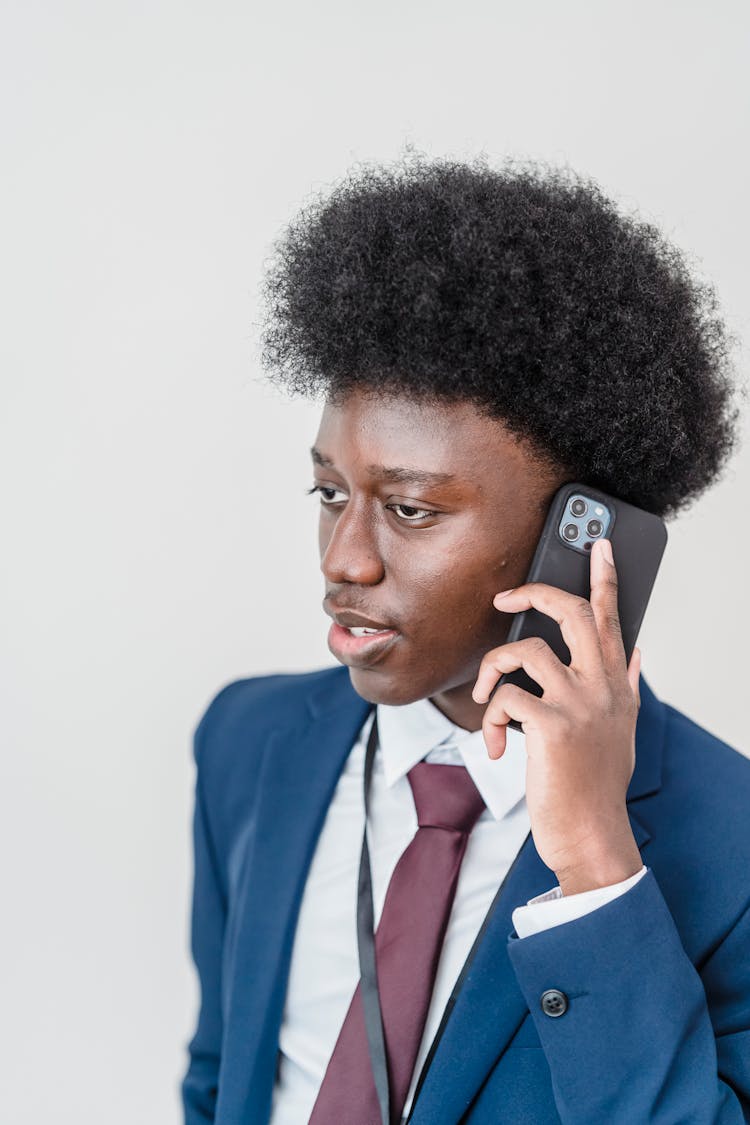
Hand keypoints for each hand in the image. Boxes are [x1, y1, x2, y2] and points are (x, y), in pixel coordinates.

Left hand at [472, 537, 642, 895]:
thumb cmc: (598, 784)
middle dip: (534, 592)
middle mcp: (601, 686)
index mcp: (615, 683)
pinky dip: (489, 719)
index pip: (611, 618)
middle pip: (570, 612)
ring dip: (493, 670)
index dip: (605, 577)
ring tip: (487, 696)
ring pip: (524, 650)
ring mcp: (577, 703)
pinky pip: (505, 697)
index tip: (597, 544)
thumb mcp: (621, 729)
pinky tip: (495, 745)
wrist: (592, 836)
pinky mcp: (550, 726)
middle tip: (506, 595)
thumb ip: (625, 685)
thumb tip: (633, 652)